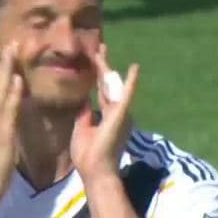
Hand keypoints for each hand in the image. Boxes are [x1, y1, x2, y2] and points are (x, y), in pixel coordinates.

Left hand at [71, 43, 139, 181]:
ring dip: (107, 67)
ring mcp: (119, 113)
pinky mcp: (121, 115)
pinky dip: (131, 81)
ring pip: (112, 85)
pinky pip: (127, 95)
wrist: (95, 170)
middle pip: (107, 84)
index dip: (98, 76)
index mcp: (106, 116)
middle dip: (103, 66)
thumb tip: (85, 100)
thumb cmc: (88, 155)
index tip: (94, 61)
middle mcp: (115, 112)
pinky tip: (135, 67)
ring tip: (101, 49)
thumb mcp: (82, 129)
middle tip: (99, 47)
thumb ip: (86, 113)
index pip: (102, 92)